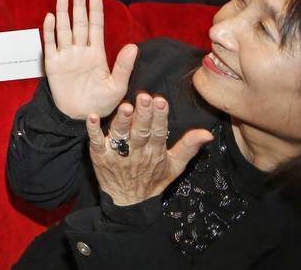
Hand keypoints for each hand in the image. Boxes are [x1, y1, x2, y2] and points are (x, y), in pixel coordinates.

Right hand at [43, 0, 137, 120]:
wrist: (80, 117)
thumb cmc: (101, 103)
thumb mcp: (117, 86)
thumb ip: (123, 66)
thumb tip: (133, 46)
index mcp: (97, 53)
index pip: (96, 26)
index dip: (95, 10)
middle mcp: (81, 50)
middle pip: (79, 23)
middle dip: (78, 5)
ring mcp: (66, 55)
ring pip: (64, 28)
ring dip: (62, 12)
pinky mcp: (53, 64)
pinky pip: (50, 44)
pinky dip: (49, 31)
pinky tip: (50, 17)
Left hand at [86, 91, 212, 206]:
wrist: (129, 202)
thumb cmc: (153, 179)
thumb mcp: (175, 166)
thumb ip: (189, 147)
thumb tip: (207, 133)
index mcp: (155, 152)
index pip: (158, 132)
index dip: (160, 117)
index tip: (160, 101)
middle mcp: (137, 152)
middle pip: (141, 131)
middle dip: (143, 114)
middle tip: (144, 97)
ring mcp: (117, 154)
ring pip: (120, 135)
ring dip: (122, 121)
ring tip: (125, 107)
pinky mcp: (101, 156)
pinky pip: (97, 143)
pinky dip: (94, 131)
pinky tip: (93, 118)